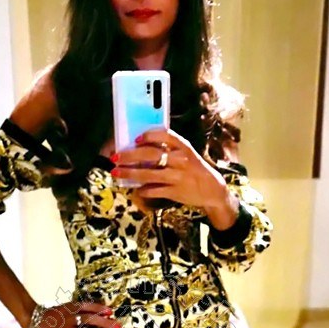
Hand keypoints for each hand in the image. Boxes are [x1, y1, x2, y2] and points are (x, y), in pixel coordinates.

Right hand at [30, 302, 122, 327]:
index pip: (88, 306)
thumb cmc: (53, 315)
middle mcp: (70, 317)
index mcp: (71, 307)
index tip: (111, 311)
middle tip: (118, 327)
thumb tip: (100, 314)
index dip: (100, 308)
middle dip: (106, 323)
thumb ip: (80, 310)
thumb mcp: (66, 307)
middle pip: (90, 319)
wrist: (33, 320)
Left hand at [110, 128, 231, 211]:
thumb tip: (140, 145)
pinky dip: (143, 190)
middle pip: (152, 155)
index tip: (136, 138)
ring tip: (116, 173)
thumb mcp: (187, 154)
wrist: (213, 189)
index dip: (150, 135)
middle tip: (115, 157)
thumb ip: (169, 149)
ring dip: (130, 174)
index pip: (166, 135)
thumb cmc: (195, 169)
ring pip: (149, 174)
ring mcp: (178, 177)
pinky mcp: (176, 192)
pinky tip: (135, 189)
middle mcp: (181, 160)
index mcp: (184, 147)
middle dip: (130, 156)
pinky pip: (154, 190)